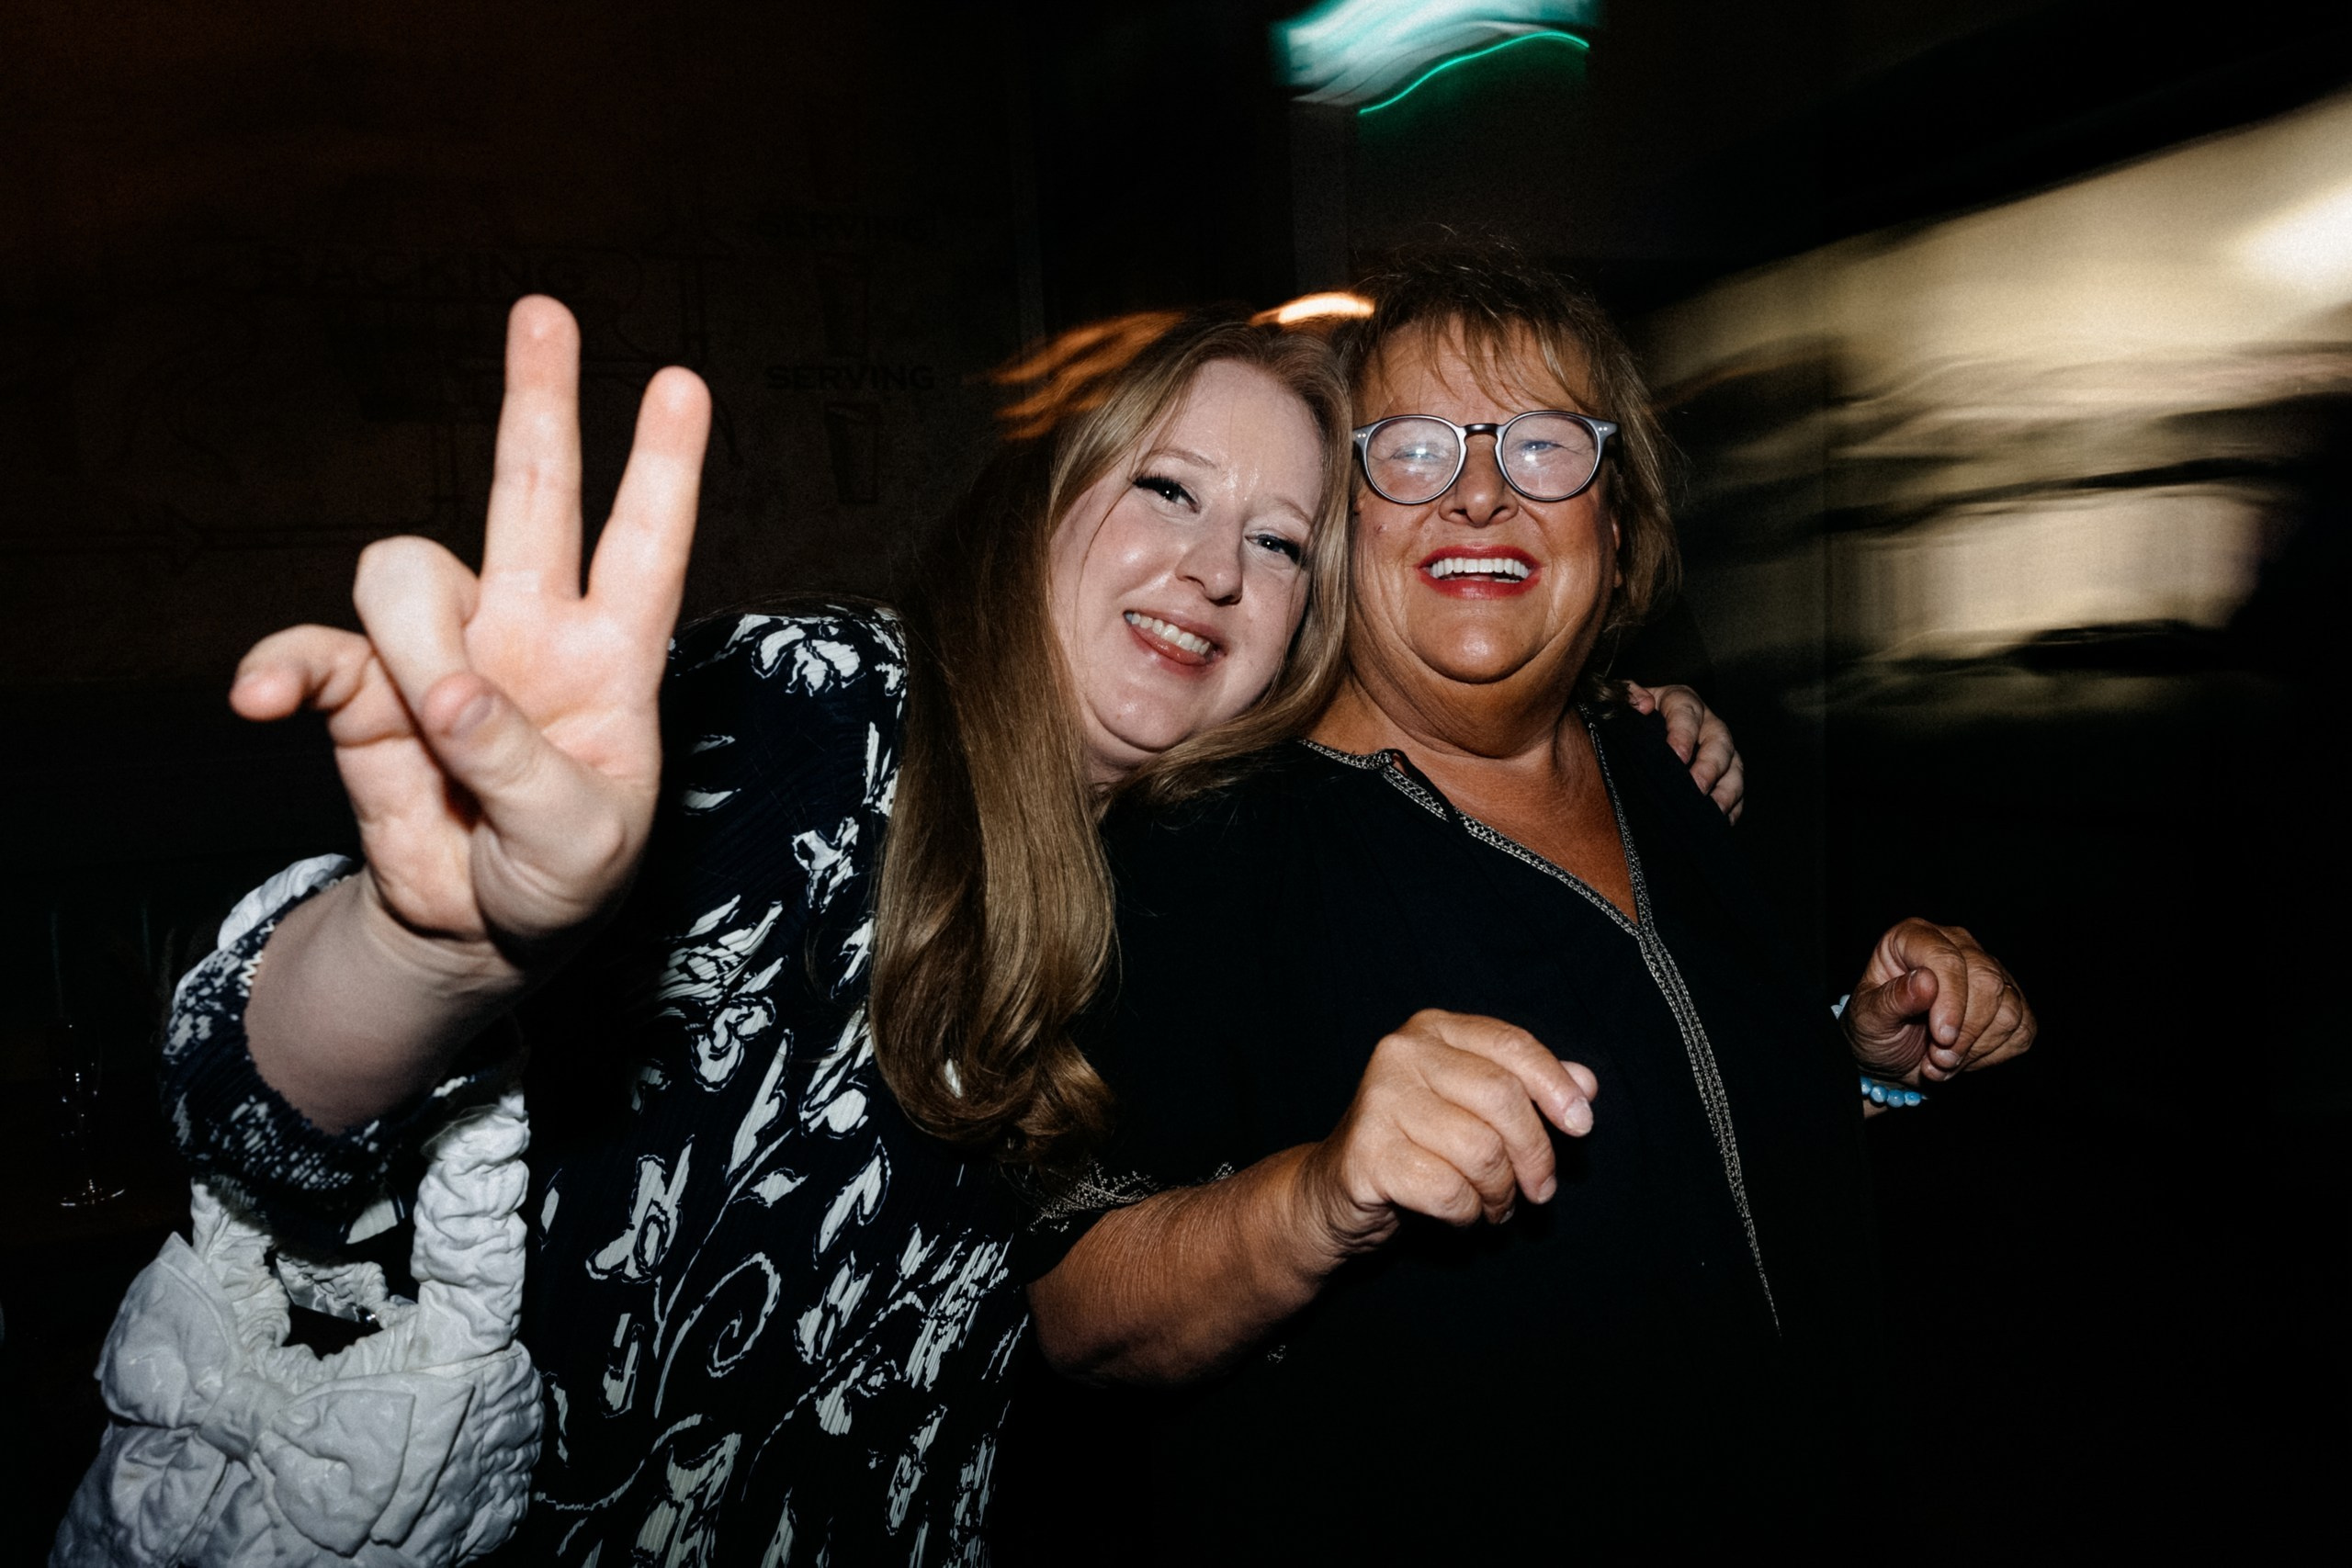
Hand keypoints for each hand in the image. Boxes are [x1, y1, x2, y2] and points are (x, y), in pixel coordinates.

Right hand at [230, 298, 710, 983]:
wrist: (480, 933)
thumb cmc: (562, 881)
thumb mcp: (580, 844)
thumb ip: (521, 766)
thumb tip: (444, 692)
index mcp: (611, 659)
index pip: (645, 547)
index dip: (663, 468)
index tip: (681, 382)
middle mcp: (528, 631)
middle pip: (534, 492)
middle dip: (539, 402)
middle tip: (543, 311)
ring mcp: (443, 651)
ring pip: (409, 569)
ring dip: (413, 638)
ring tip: (432, 720)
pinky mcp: (364, 693)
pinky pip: (313, 651)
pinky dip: (284, 670)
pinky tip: (266, 701)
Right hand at [1297, 1010, 1597, 1261]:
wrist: (1337, 1191)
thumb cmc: (1418, 1144)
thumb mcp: (1474, 1108)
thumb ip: (1527, 1089)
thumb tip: (1587, 1084)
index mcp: (1433, 1031)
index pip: (1512, 1045)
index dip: (1556, 1086)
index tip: (1582, 1126)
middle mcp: (1400, 1054)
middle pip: (1502, 1098)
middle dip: (1534, 1153)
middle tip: (1540, 1190)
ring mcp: (1378, 1102)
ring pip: (1481, 1151)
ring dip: (1501, 1192)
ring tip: (1494, 1204)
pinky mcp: (1366, 1154)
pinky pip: (1449, 1191)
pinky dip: (1468, 1213)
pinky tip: (1460, 1214)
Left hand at [1626, 682, 1744, 822]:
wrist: (1633, 732)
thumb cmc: (1629, 715)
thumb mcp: (1619, 697)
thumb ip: (1626, 694)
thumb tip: (1644, 705)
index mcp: (1679, 701)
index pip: (1687, 712)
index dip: (1684, 734)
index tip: (1677, 756)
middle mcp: (1705, 723)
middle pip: (1719, 741)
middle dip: (1710, 766)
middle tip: (1697, 787)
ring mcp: (1718, 749)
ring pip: (1734, 766)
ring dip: (1727, 789)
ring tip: (1714, 809)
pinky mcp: (1724, 773)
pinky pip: (1736, 789)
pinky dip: (1733, 805)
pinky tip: (1722, 820)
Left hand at [1843, 919, 2035, 1084]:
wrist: (1891, 1056)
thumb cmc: (1874, 1029)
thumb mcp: (1868, 1019)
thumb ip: (1891, 1000)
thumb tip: (1926, 980)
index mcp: (1913, 937)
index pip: (1947, 958)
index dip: (1951, 1000)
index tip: (1942, 1037)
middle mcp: (1956, 945)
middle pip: (1987, 980)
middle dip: (1965, 1030)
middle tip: (1937, 1059)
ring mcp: (1988, 971)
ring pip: (2009, 1006)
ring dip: (1977, 1047)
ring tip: (1941, 1061)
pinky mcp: (2009, 1001)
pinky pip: (2022, 1028)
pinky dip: (1994, 1053)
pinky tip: (1964, 1057)